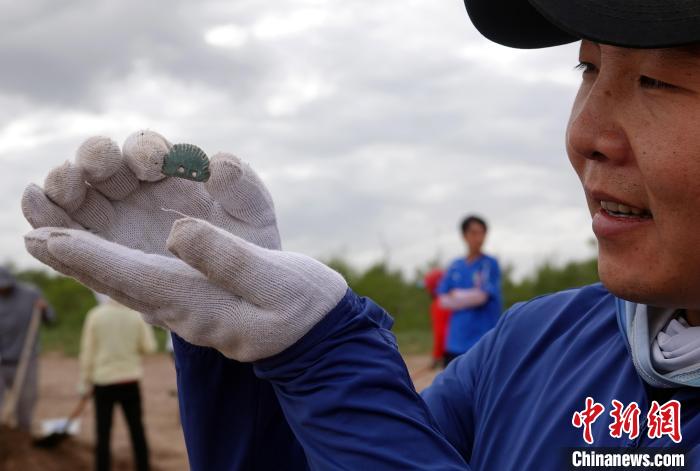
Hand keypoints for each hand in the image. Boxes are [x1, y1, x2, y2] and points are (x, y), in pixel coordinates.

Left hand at [23, 131, 346, 360]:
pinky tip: (106, 258)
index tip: (46, 235)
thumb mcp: (273, 278)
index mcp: (196, 300)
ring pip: (126, 283)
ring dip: (87, 262)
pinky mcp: (198, 303)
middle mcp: (182, 307)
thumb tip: (177, 231)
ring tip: (54, 242)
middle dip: (72, 257)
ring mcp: (188, 308)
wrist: (318, 337)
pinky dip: (116, 267)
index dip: (87, 254)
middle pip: (116, 282)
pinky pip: (144, 283)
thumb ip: (227, 258)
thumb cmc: (302, 306)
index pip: (130, 275)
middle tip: (31, 234)